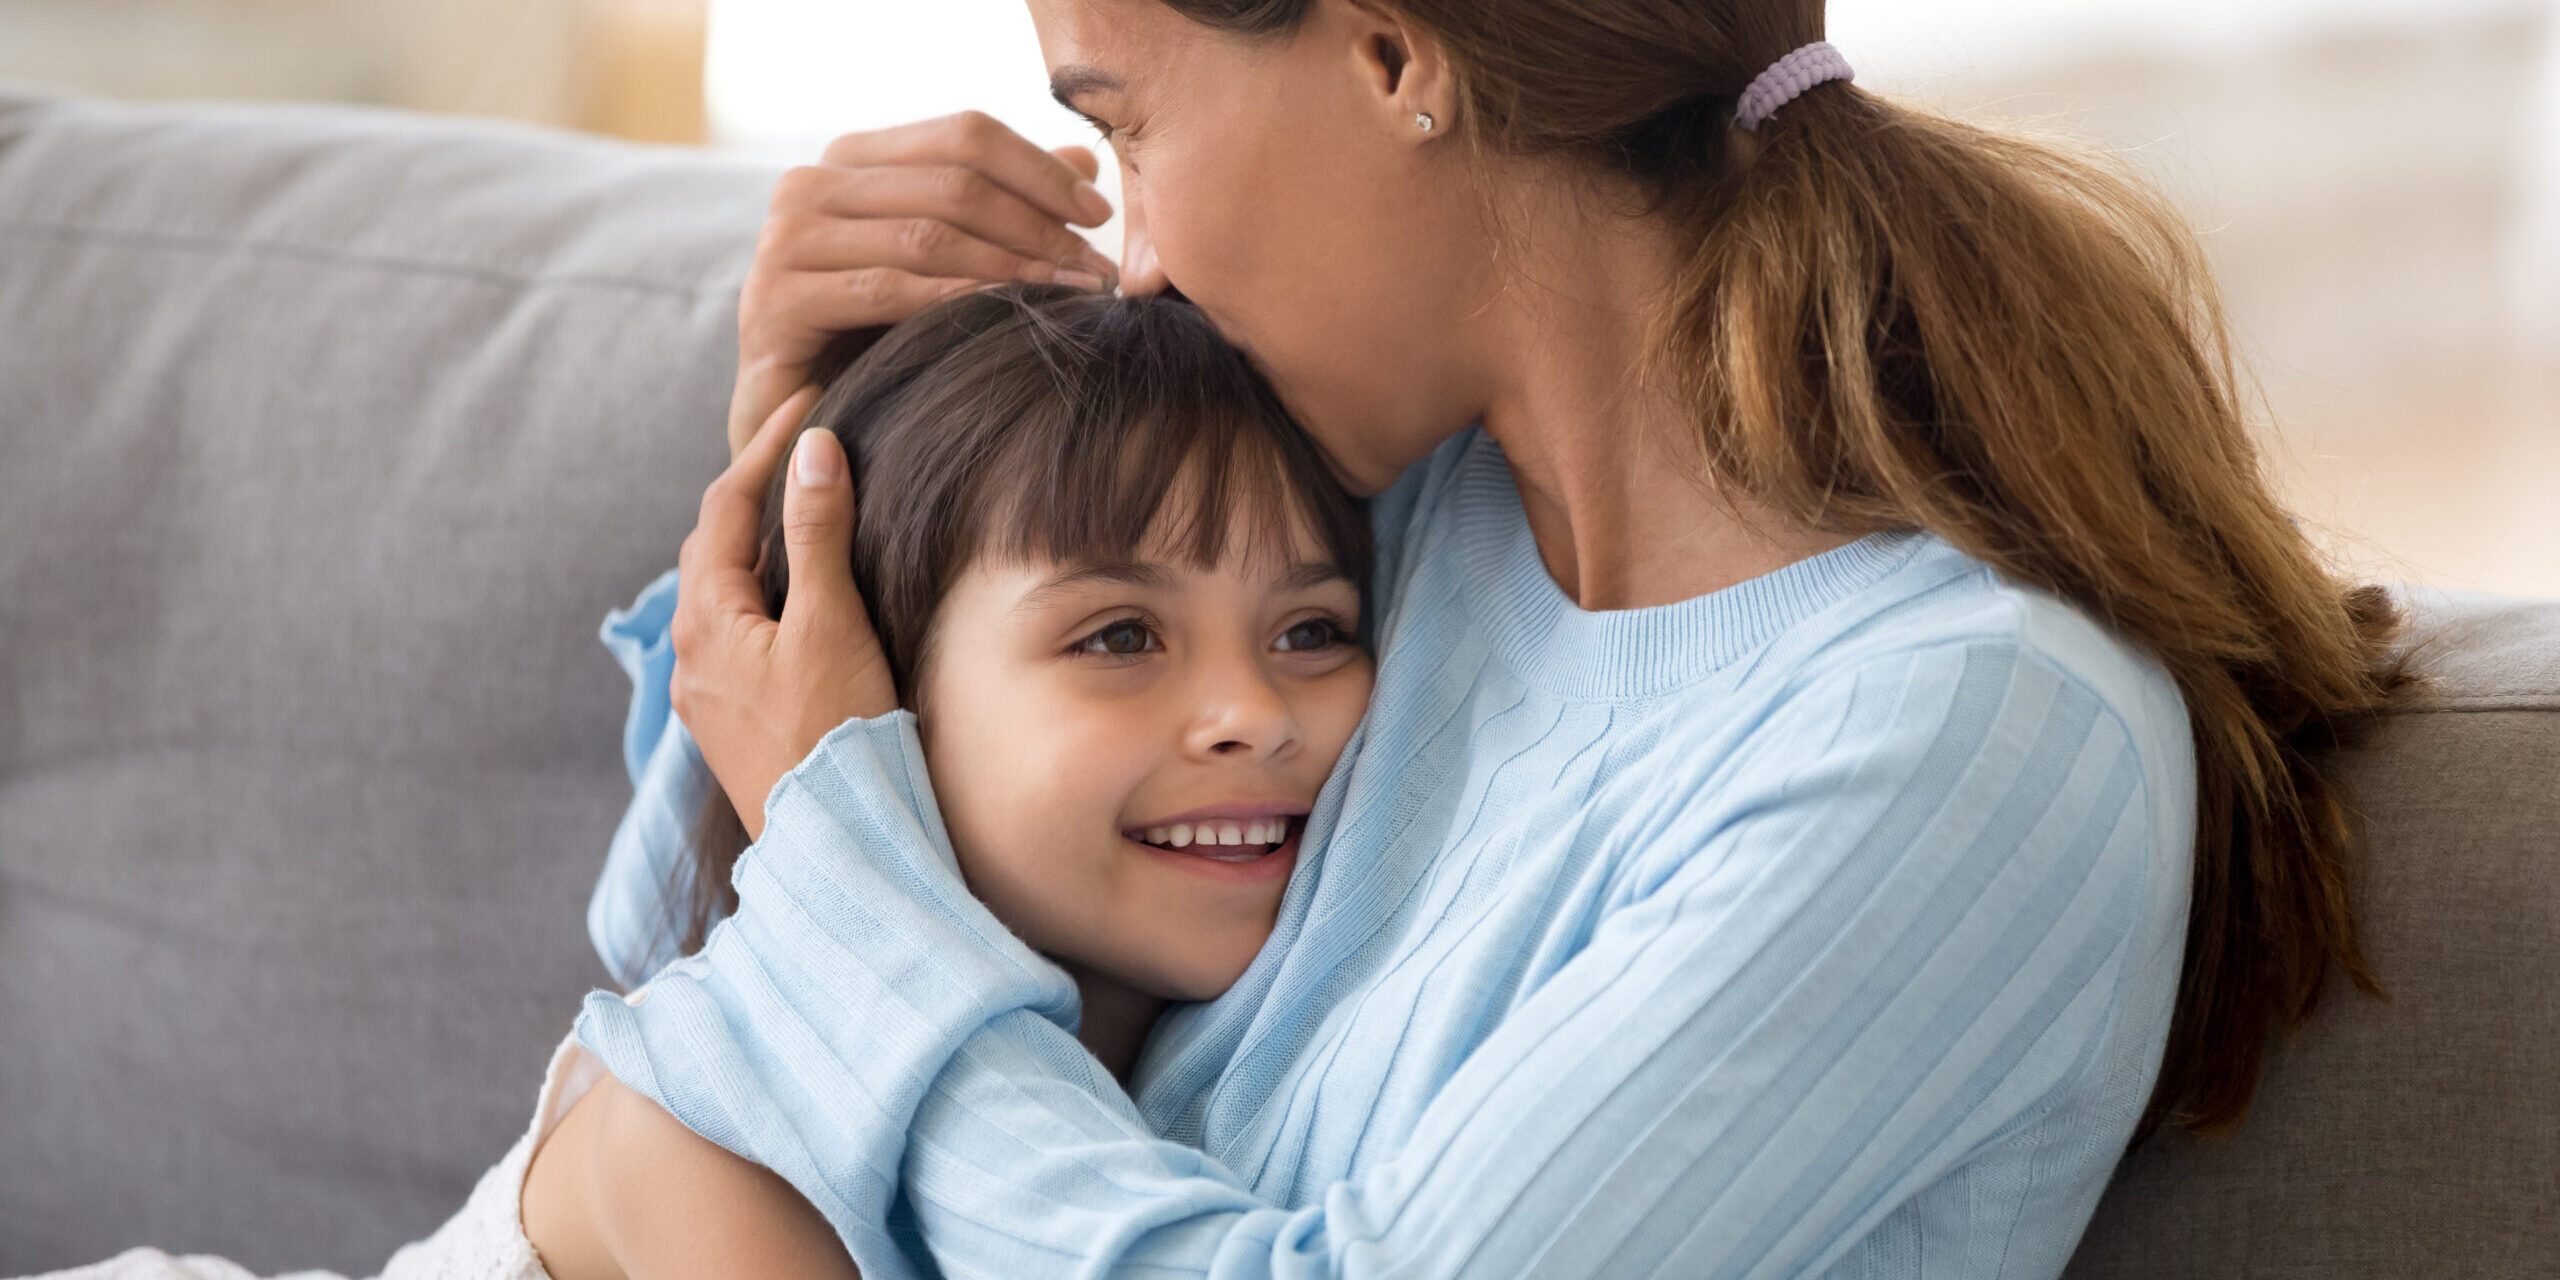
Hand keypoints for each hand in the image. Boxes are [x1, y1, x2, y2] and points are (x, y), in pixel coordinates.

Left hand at [675, 389, 896, 839]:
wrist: (836, 844)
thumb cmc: (835, 735)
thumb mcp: (832, 623)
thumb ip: (818, 533)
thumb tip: (811, 450)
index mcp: (706, 622)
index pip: (725, 507)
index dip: (765, 448)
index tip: (806, 403)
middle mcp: (692, 657)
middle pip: (713, 548)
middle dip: (752, 492)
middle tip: (801, 450)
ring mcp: (709, 696)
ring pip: (723, 594)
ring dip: (757, 546)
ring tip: (802, 513)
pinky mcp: (735, 724)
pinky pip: (738, 634)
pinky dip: (765, 595)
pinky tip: (798, 601)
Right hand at [728, 112, 1120, 455]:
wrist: (801, 425)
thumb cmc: (879, 339)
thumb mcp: (948, 264)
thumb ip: (1005, 205)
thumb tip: (1085, 158)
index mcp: (850, 160)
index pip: (962, 135)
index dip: (1039, 170)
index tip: (1100, 215)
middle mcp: (808, 185)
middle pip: (950, 183)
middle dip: (1037, 227)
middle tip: (1096, 270)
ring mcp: (782, 240)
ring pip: (924, 235)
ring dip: (1011, 267)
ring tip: (1069, 296)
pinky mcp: (772, 302)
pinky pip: (882, 290)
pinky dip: (950, 299)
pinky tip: (1001, 313)